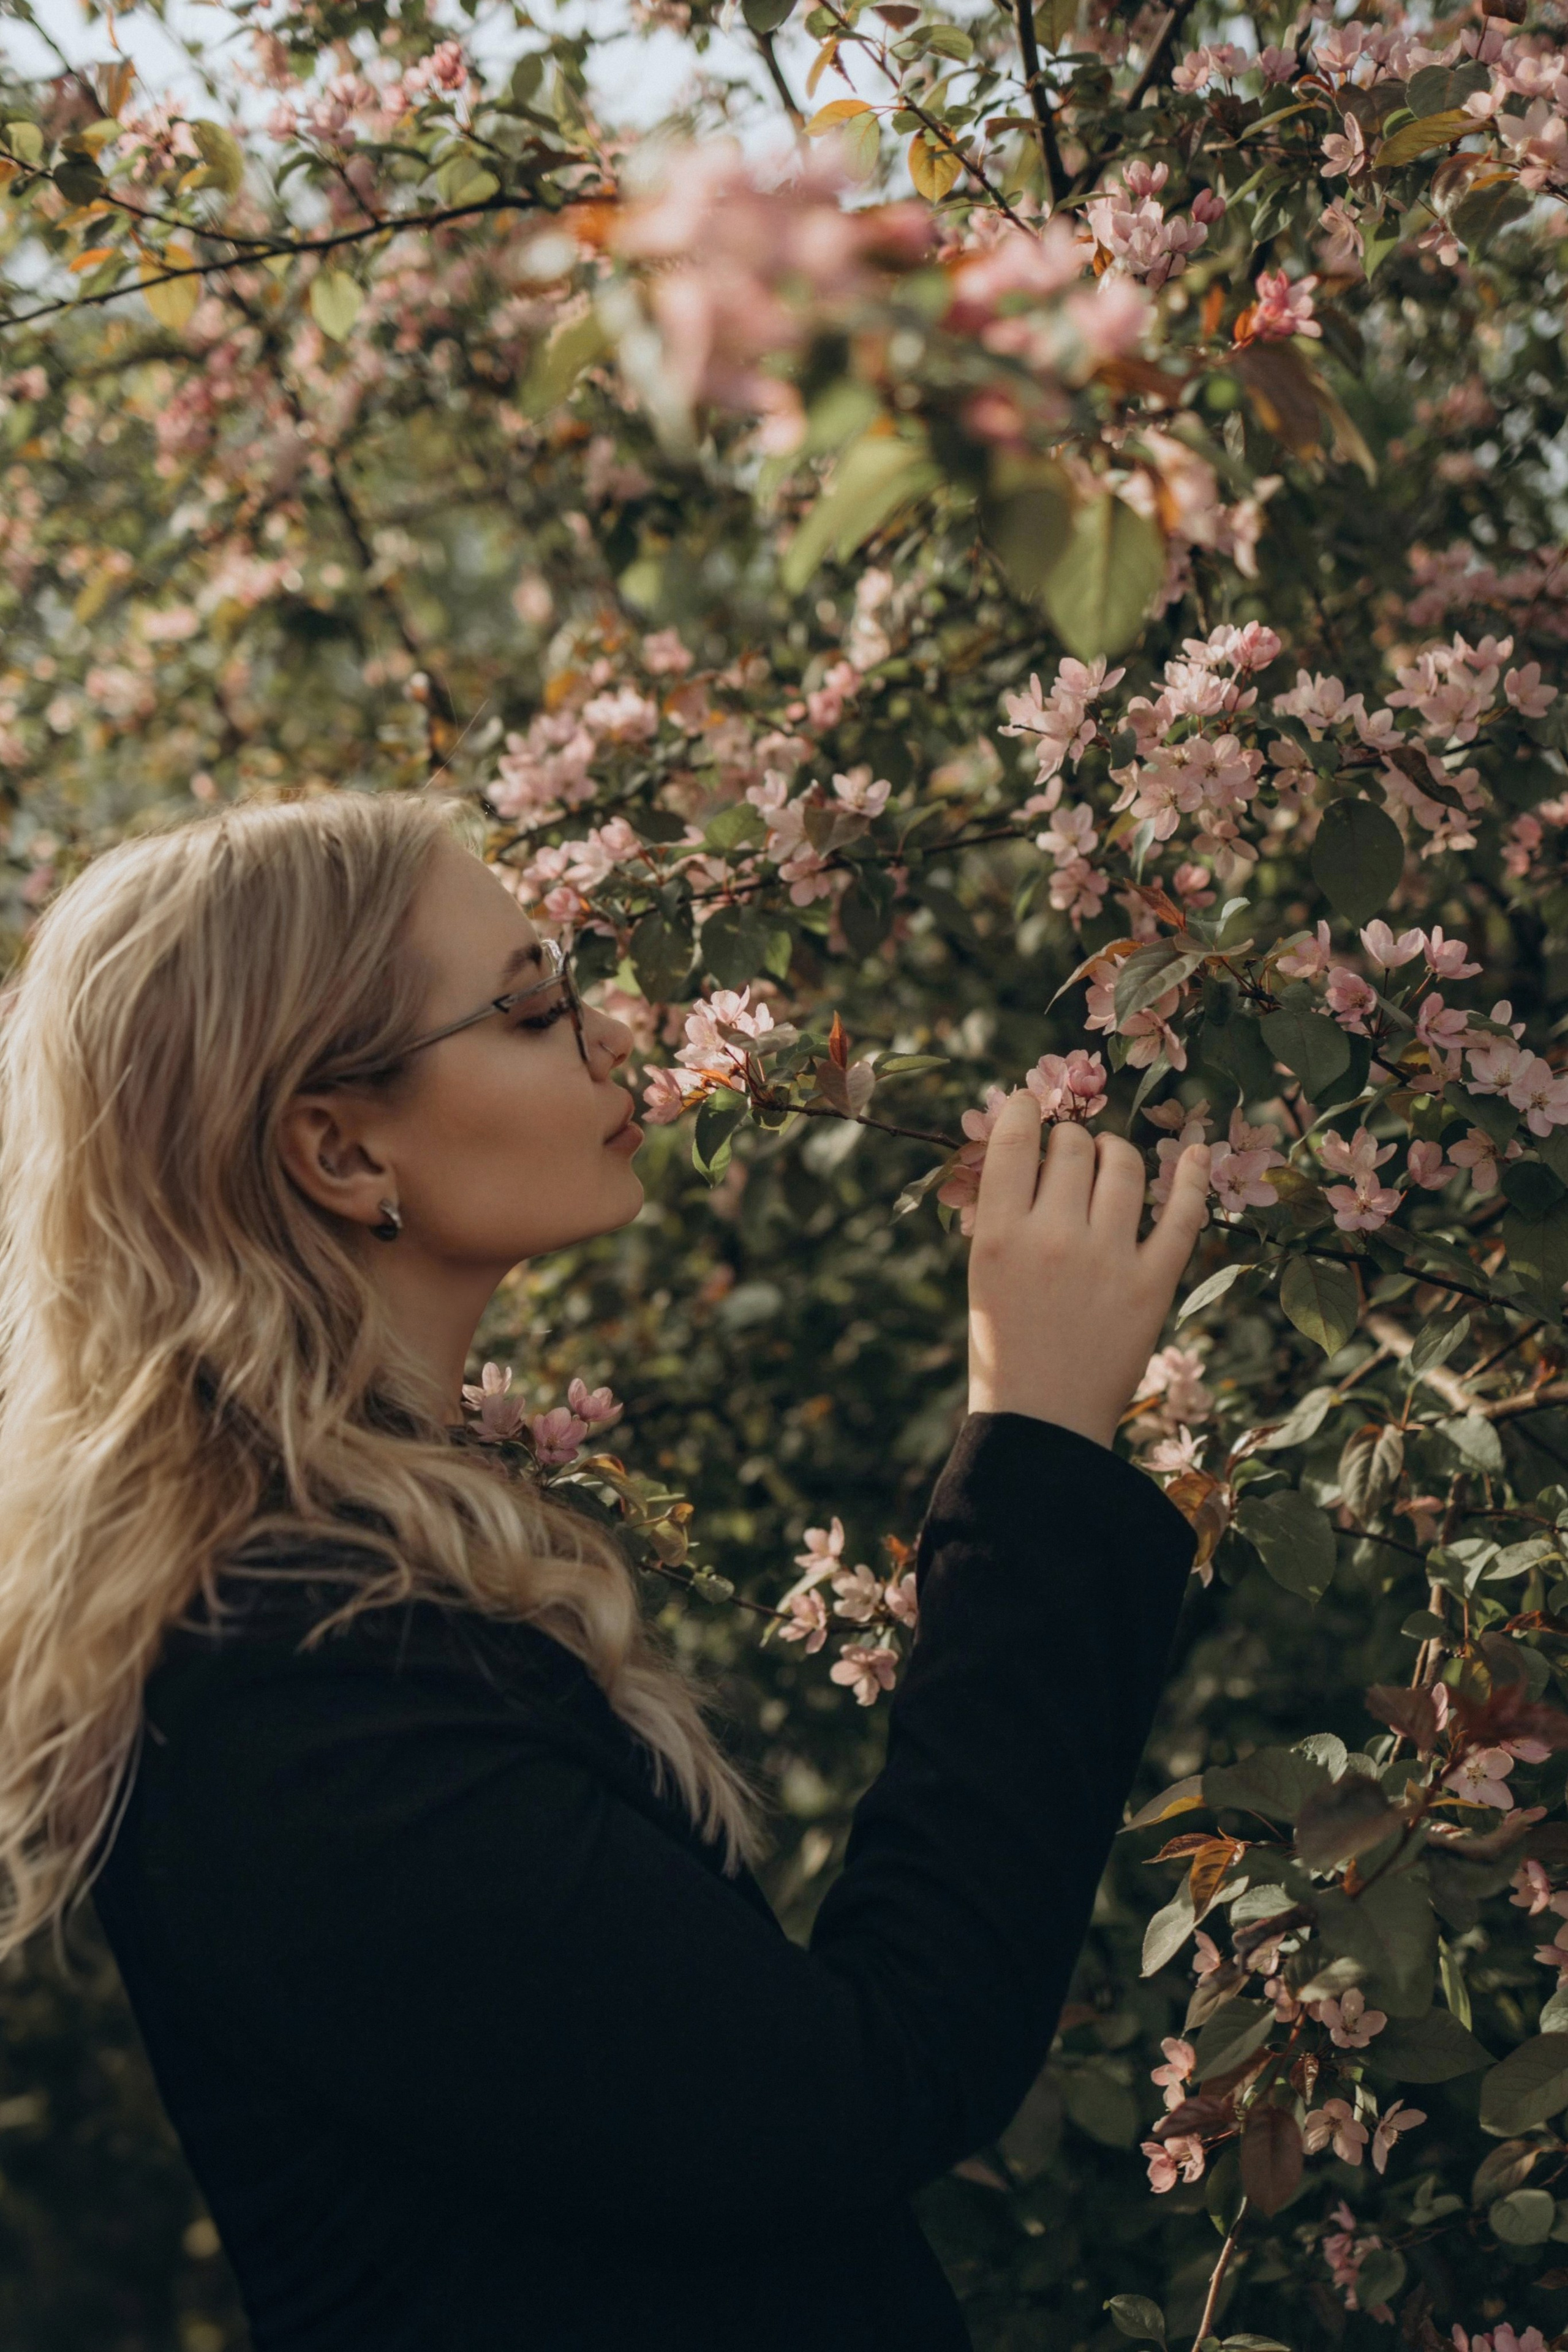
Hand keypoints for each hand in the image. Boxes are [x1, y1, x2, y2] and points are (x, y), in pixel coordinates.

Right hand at [966, 1092, 1210, 1450]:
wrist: (1044, 1423)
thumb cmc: (1005, 1346)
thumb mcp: (983, 1275)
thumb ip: (1004, 1213)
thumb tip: (1030, 1147)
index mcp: (999, 1235)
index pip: (1016, 1140)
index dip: (1024, 1110)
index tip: (1030, 1106)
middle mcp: (1054, 1238)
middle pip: (1073, 1147)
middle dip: (1071, 1139)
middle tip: (1071, 1153)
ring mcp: (1109, 1259)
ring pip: (1123, 1165)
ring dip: (1115, 1152)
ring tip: (1110, 1161)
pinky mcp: (1153, 1284)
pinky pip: (1181, 1214)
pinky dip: (1192, 1177)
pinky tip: (1196, 1152)